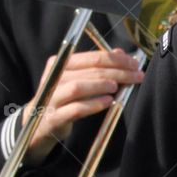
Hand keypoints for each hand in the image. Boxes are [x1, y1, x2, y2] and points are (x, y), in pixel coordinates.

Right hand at [22, 47, 144, 163]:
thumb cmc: (65, 98)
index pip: (92, 57)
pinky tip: (108, 102)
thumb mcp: (79, 79)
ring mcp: (52, 97)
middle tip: (136, 76)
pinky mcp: (54, 116)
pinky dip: (94, 104)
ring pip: (78, 87)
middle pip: (89, 70)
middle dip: (117, 72)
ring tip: (117, 87)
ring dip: (101, 85)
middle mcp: (54, 77)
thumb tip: (120, 53)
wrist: (40, 123)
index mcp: (60, 63)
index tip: (134, 64)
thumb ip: (98, 66)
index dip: (116, 59)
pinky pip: (76, 109)